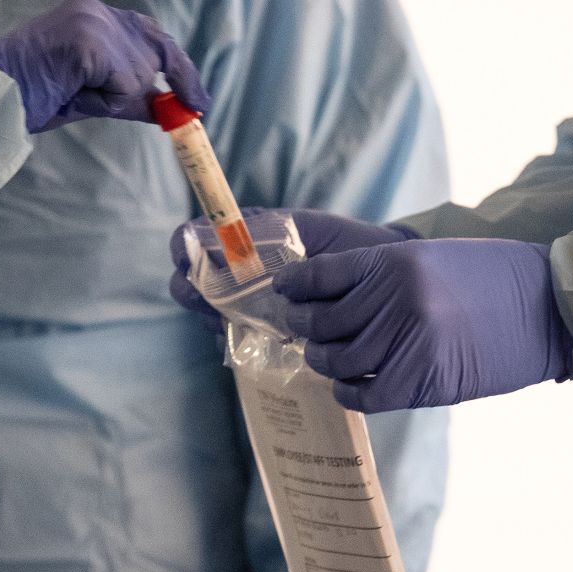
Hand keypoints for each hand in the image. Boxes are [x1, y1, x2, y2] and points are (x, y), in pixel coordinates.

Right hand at [0, 0, 210, 131]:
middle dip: (181, 77)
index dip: (175, 64)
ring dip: (117, 98)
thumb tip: (169, 106)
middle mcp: (93, 9)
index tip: (195, 92)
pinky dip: (105, 102)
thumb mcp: (94, 94)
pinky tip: (74, 96)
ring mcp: (91, 22)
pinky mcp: (90, 42)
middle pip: (156, 44)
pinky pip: (122, 86)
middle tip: (200, 105)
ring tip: (77, 96)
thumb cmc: (35, 98)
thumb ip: (130, 94)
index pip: (146, 32)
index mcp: (89, 13)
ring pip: (137, 72)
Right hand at [168, 208, 414, 330]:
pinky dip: (236, 341)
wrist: (389, 284)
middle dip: (193, 290)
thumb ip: (268, 229)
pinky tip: (252, 338)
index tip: (186, 258)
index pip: (193, 240)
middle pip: (193, 283)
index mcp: (247, 238)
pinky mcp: (267, 336)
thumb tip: (226, 237)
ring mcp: (251, 306)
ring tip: (233, 318)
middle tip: (207, 296)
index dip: (183, 248)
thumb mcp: (308, 230)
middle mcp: (241, 273)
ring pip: (211, 315)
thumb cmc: (350, 249)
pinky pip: (236, 342)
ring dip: (214, 317)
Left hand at [272, 238, 572, 412]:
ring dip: (324, 361)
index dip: (294, 286)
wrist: (548, 309)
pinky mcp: (421, 381)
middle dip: (303, 327)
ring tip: (327, 357)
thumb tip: (330, 300)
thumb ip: (382, 276)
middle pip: (320, 322)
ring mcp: (406, 342)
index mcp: (394, 262)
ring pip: (335, 360)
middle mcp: (394, 299)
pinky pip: (362, 394)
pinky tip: (350, 386)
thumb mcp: (431, 259)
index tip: (285, 291)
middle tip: (301, 329)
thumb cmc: (491, 280)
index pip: (318, 276)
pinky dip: (348, 392)